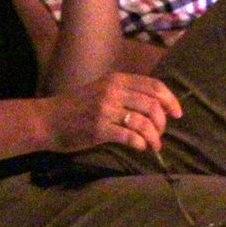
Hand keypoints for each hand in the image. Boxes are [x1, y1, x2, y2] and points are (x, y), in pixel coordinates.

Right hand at [44, 73, 182, 154]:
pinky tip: (140, 147)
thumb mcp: (102, 89)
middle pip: (153, 105)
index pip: (154, 86)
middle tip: (160, 133)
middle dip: (162, 123)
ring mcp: (105, 110)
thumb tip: (156, 105)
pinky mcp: (99, 129)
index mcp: (116, 79)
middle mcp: (113, 91)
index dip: (170, 100)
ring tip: (154, 145)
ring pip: (144, 122)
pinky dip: (140, 143)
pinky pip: (130, 136)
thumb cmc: (76, 107)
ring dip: (154, 136)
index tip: (177, 114)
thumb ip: (125, 93)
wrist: (47, 119)